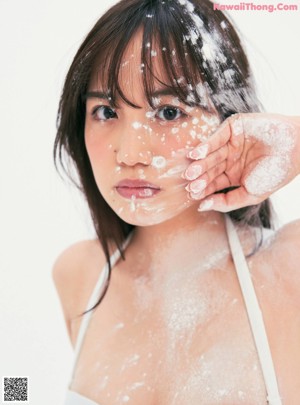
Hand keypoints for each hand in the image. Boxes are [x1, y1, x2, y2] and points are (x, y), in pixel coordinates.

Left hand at [183, 113, 299, 211]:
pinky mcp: (234, 128)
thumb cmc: (276, 174)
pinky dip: (206, 145)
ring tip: (191, 171)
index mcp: (233, 175)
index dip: (203, 189)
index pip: (213, 183)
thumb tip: (201, 207)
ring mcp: (231, 143)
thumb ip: (226, 202)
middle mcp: (229, 159)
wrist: (297, 149)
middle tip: (189, 183)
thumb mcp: (251, 194)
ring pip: (211, 154)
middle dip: (199, 177)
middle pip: (209, 169)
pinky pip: (217, 137)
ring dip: (200, 163)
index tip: (193, 195)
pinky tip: (197, 154)